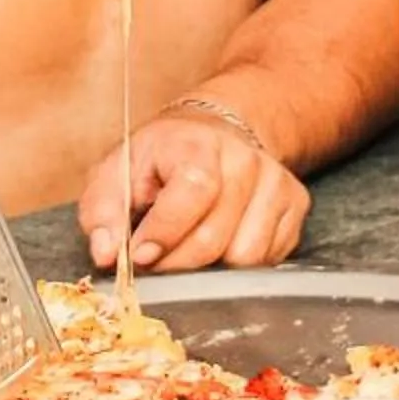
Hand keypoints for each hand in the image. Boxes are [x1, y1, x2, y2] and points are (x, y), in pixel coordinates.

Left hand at [77, 107, 309, 272]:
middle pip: (216, 238)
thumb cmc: (162, 158)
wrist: (216, 132)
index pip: (194, 192)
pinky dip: (238, 265)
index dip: (166, 232)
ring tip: (187, 248)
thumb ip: (103, 211)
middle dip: (176, 262)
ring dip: (210, 267)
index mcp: (199, 144)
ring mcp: (276, 183)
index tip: (140, 255)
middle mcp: (245, 160)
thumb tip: (106, 254)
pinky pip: (268, 260)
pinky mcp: (295, 205)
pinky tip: (219, 243)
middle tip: (155, 261)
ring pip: (246, 257)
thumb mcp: (117, 171)